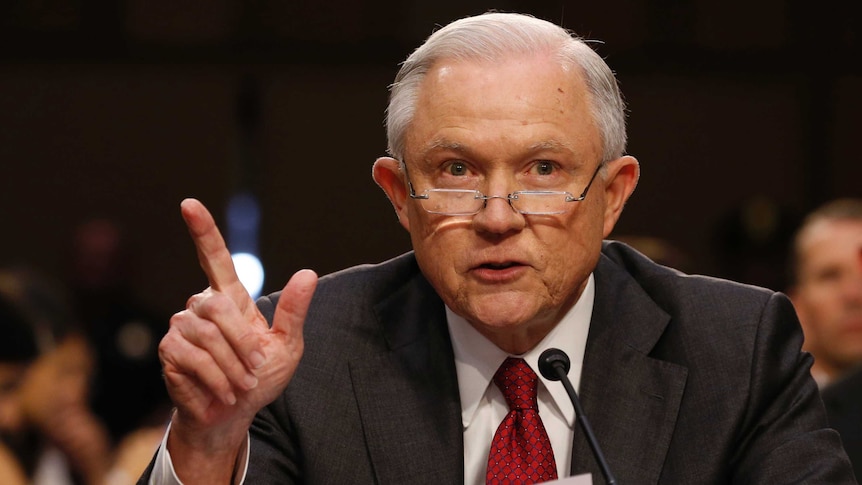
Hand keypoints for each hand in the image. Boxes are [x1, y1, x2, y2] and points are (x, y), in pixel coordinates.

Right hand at [158, 198, 316, 473]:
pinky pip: (193, 359)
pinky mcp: (169, 350)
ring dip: (232, 367)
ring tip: (241, 385)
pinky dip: (216, 380)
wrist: (232, 414)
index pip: (214, 257)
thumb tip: (308, 274)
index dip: (203, 230)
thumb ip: (293, 311)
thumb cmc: (259, 376)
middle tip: (254, 370)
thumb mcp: (286, 346)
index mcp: (230, 298)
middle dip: (242, 343)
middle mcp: (201, 305)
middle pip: (219, 307)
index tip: (189, 204)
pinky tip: (223, 393)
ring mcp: (181, 326)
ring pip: (208, 336)